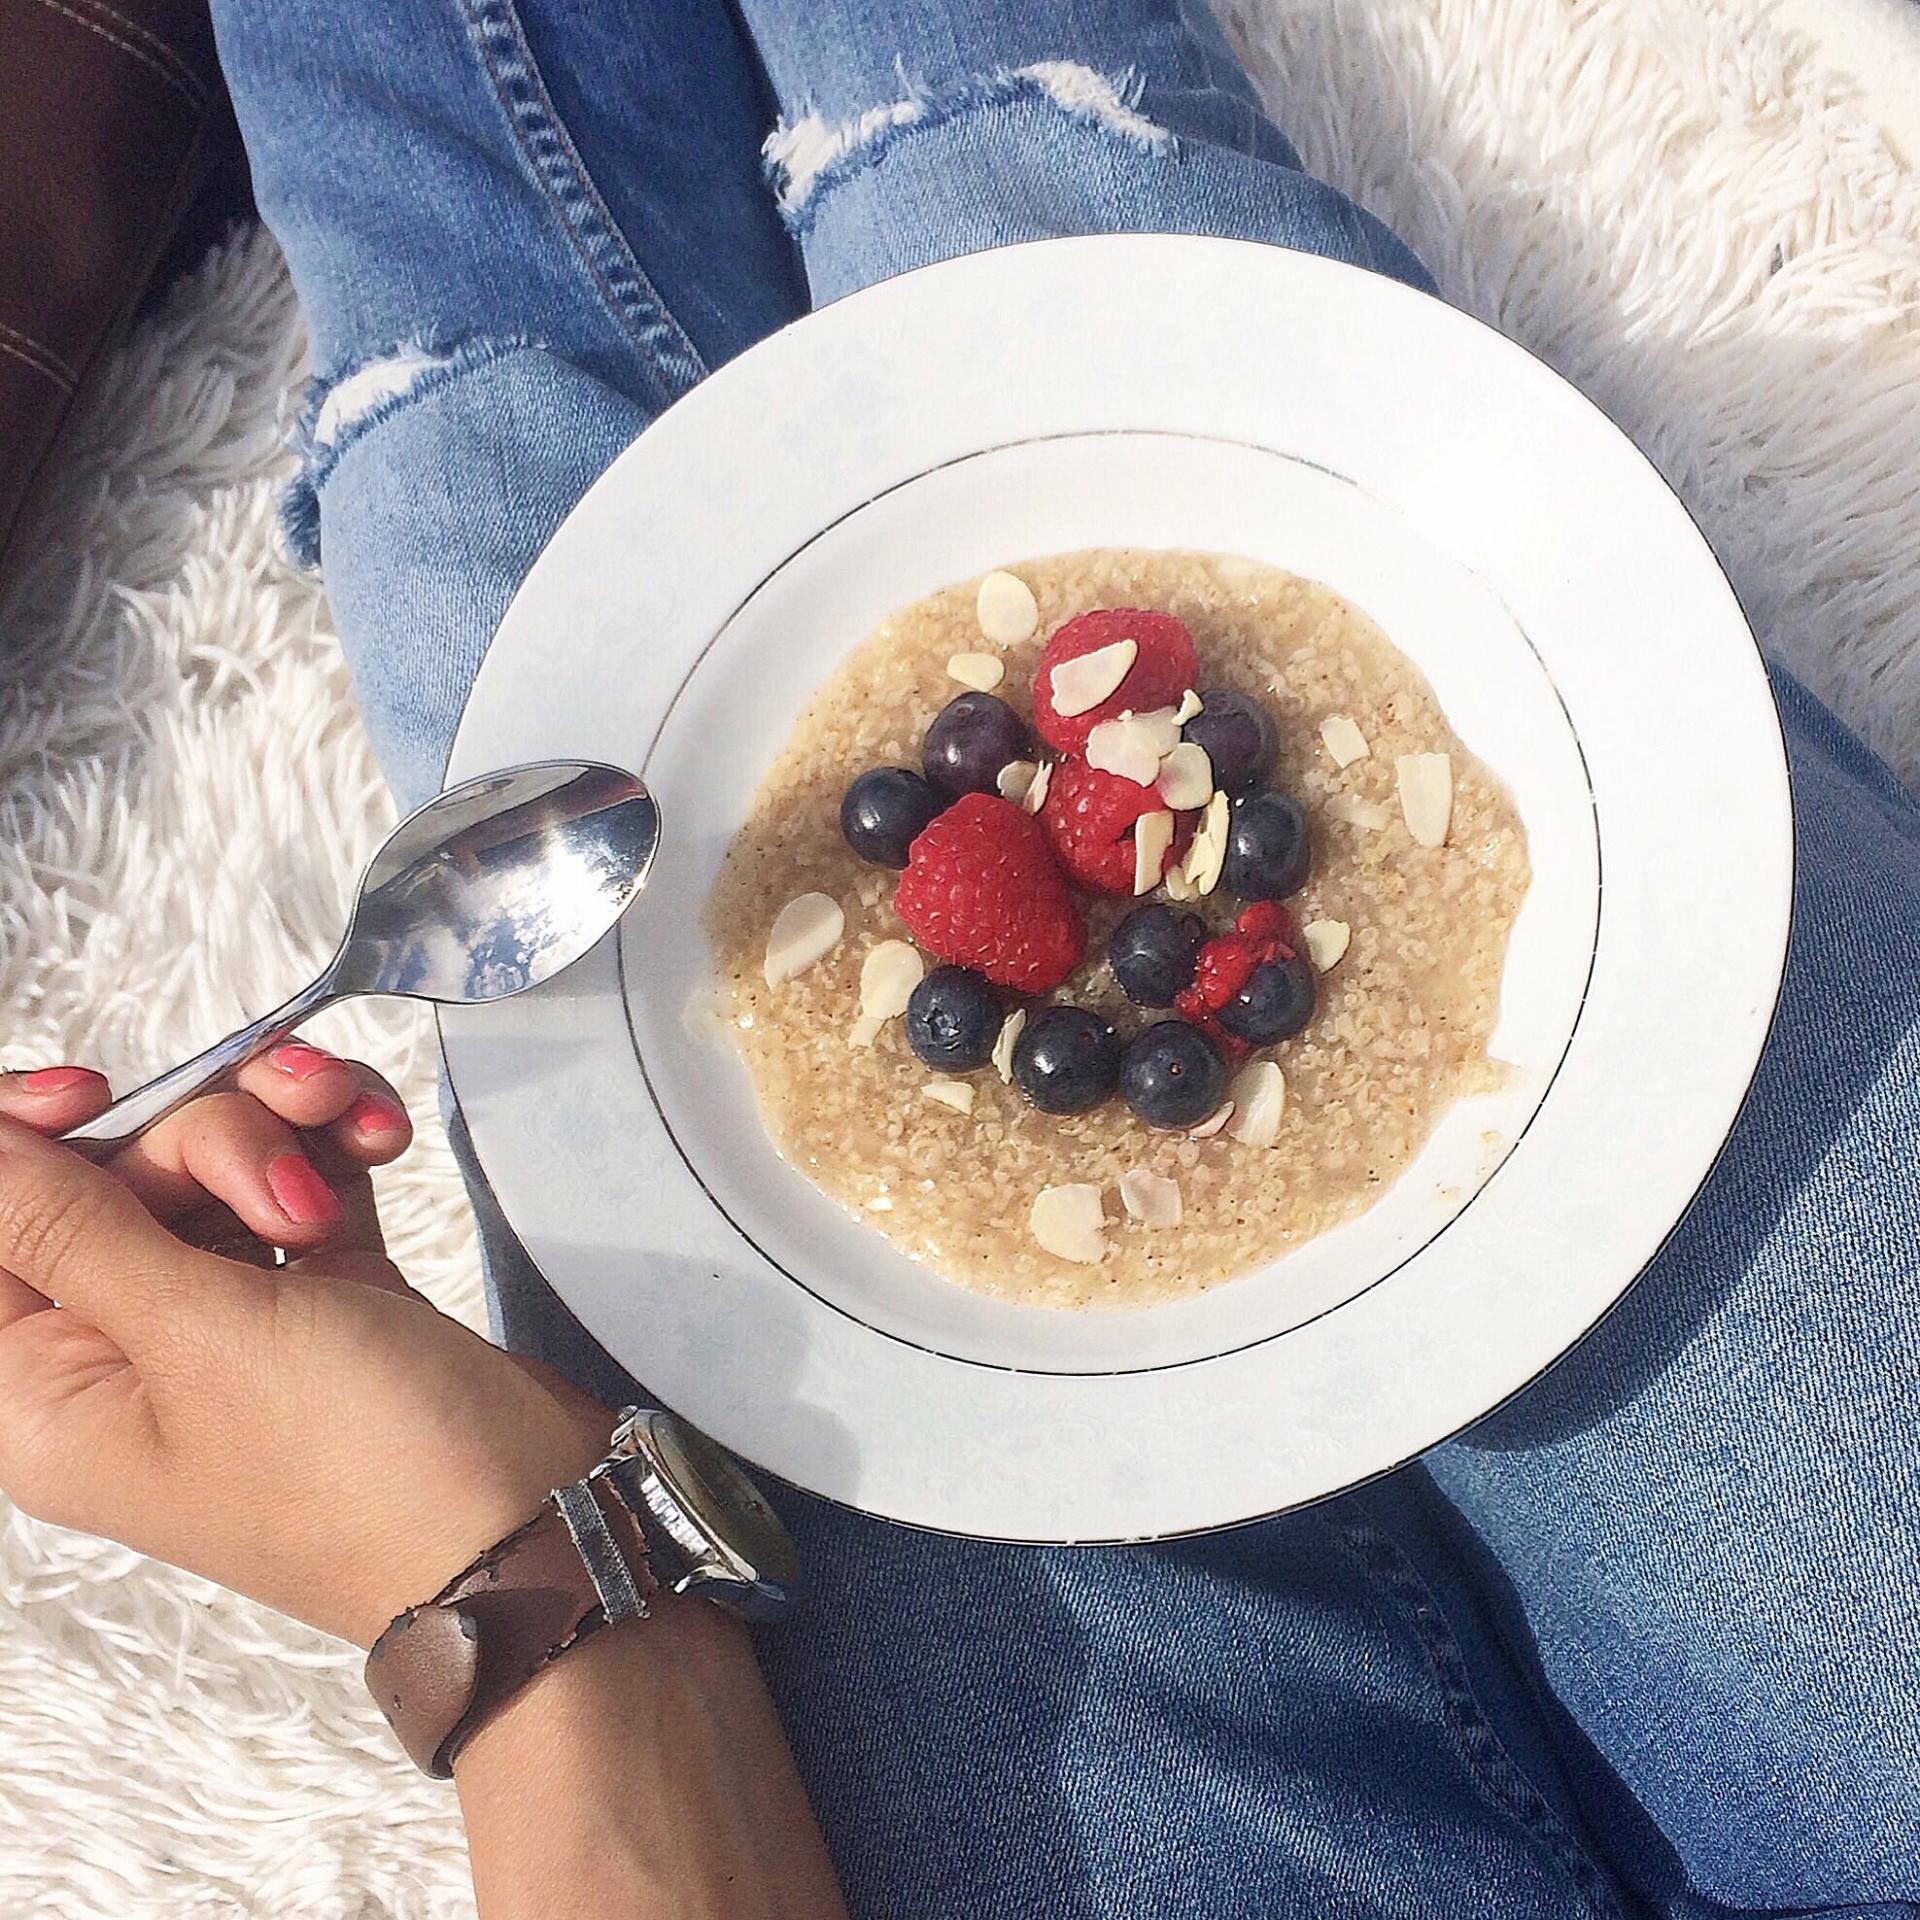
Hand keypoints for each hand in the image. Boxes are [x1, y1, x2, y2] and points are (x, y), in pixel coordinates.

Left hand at [0, 1052, 612, 1645]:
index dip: (29, 1147)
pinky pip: (301, 1177)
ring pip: (218, 1164)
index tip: (95, 1096)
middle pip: (116, 1176)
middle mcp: (127, 1352)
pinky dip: (337, 1147)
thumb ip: (71, 1228)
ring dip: (283, 1127)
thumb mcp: (200, 1338)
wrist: (528, 1523)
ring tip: (358, 1137)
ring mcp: (231, 1319)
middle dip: (208, 1139)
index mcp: (48, 1391)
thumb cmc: (358, 1473)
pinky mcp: (324, 1292)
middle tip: (287, 1190)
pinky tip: (380, 1140)